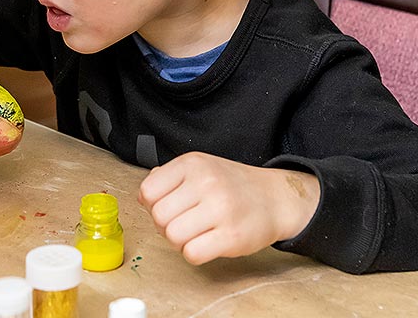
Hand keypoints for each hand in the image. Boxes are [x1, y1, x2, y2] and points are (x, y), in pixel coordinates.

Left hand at [138, 152, 319, 264]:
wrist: (274, 198)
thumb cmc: (232, 185)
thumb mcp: (200, 167)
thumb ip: (168, 178)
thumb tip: (143, 197)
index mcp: (193, 164)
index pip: (148, 191)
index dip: (152, 205)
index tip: (168, 207)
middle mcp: (206, 182)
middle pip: (159, 217)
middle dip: (165, 226)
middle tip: (182, 223)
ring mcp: (220, 209)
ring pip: (173, 236)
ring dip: (179, 241)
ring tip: (195, 233)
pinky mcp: (232, 236)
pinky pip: (192, 254)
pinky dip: (194, 254)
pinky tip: (206, 243)